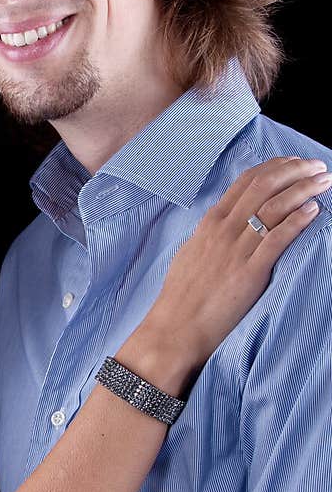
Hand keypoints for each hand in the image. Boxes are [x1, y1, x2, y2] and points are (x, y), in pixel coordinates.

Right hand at [138, 156, 327, 380]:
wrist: (176, 328)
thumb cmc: (181, 296)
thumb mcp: (192, 253)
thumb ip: (211, 234)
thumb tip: (225, 223)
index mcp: (210, 223)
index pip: (246, 181)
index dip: (275, 166)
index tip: (295, 162)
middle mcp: (224, 230)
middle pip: (264, 186)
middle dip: (296, 170)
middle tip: (318, 166)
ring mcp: (236, 251)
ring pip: (274, 207)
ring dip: (304, 189)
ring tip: (324, 182)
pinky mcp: (249, 273)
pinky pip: (276, 239)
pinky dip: (297, 220)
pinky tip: (313, 210)